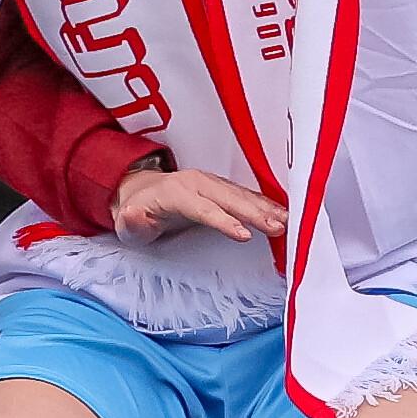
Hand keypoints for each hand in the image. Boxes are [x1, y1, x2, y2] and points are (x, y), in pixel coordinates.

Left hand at [107, 160, 281, 246]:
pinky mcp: (221, 188)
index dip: (224, 221)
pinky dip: (265, 204)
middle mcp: (197, 182)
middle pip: (230, 199)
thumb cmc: (137, 211)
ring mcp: (211, 183)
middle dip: (256, 213)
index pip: (204, 208)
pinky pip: (246, 195)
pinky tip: (283, 213)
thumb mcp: (128, 221)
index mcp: (176, 192)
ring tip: (288, 222)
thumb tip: (131, 215)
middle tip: (279, 228)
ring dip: (266, 208)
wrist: (141, 191)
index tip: (244, 235)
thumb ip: (131, 220)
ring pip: (242, 194)